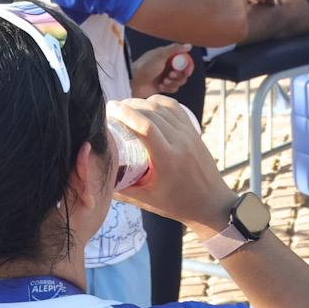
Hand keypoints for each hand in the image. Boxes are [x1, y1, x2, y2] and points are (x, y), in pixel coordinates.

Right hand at [105, 95, 231, 228]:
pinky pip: (175, 108)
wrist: (211, 205)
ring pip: (163, 107)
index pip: (145, 127)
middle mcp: (181, 142)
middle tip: (112, 109)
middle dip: (130, 106)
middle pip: (152, 113)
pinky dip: (159, 102)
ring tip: (126, 106)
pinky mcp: (194, 131)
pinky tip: (147, 106)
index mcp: (168, 159)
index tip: (109, 109)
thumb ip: (120, 190)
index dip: (125, 114)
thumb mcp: (146, 200)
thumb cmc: (178, 205)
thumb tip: (97, 176)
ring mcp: (189, 134)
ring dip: (143, 103)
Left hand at [131, 43, 195, 96]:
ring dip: (173, 83)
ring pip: (180, 81)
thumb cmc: (144, 67)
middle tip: (169, 75)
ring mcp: (166, 76)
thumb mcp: (160, 55)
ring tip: (163, 82)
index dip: (188, 66)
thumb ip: (175, 49)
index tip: (187, 72)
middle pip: (183, 72)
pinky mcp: (164, 86)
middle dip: (178, 76)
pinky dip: (168, 88)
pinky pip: (174, 88)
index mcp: (168, 56)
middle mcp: (168, 65)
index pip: (184, 60)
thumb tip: (189, 46)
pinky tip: (160, 86)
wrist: (134, 83)